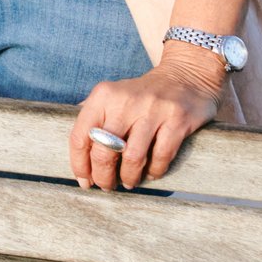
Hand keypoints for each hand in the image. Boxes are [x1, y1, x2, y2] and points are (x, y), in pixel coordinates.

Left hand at [68, 51, 223, 189]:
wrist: (186, 76)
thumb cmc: (142, 95)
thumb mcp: (112, 96)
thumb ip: (93, 116)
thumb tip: (76, 152)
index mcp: (103, 95)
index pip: (80, 136)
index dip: (79, 164)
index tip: (84, 181)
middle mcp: (124, 100)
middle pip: (103, 150)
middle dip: (103, 175)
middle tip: (107, 186)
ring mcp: (152, 109)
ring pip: (132, 157)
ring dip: (129, 177)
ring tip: (129, 182)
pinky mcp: (177, 119)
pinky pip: (161, 156)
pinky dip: (155, 171)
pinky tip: (151, 174)